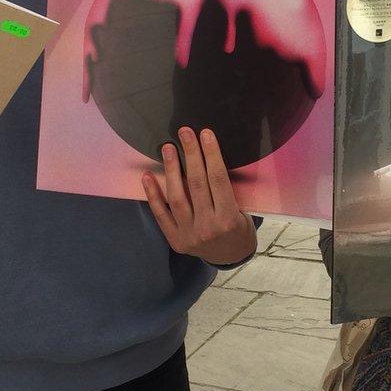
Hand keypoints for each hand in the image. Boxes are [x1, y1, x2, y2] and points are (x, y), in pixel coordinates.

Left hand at [142, 127, 256, 265]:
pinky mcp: (175, 240)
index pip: (218, 180)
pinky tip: (148, 176)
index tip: (205, 133)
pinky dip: (153, 195)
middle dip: (191, 154)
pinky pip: (161, 214)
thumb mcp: (242, 210)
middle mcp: (208, 227)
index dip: (211, 154)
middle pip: (197, 184)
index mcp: (229, 218)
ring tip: (167, 148)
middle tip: (185, 132)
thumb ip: (226, 190)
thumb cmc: (238, 227)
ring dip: (171, 169)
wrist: (230, 258)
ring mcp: (189, 235)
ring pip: (177, 197)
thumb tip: (209, 156)